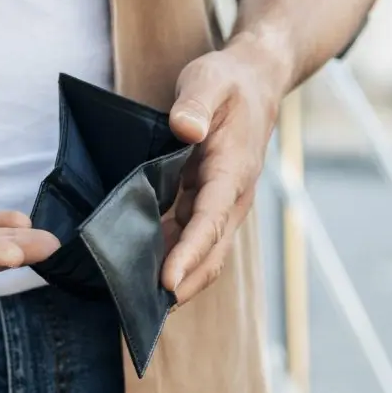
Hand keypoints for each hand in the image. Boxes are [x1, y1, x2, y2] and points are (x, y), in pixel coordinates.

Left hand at [161, 42, 284, 304]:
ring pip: (202, 251)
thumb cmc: (229, 82)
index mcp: (233, 170)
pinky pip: (191, 238)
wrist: (255, 82)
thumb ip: (196, 104)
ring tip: (136, 301)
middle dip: (184, 283)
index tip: (168, 282)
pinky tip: (139, 269)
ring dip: (176, 278)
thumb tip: (185, 128)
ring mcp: (222, 202)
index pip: (212, 220)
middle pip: (211, 251)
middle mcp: (232, 195)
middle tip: (144, 311)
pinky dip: (170, 257)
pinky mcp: (208, 201)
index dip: (190, 253)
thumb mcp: (209, 80)